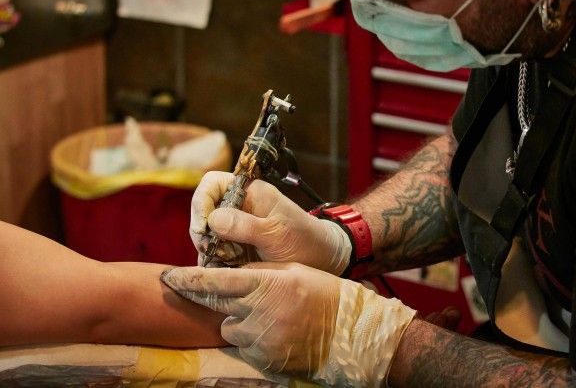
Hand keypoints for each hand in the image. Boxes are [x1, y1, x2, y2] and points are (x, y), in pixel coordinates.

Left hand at [161, 263, 415, 386]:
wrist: (351, 330)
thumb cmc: (323, 292)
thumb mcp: (292, 271)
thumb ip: (258, 273)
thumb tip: (230, 274)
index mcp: (266, 284)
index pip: (215, 281)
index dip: (188, 279)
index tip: (168, 276)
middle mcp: (259, 313)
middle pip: (217, 307)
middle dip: (214, 301)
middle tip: (229, 296)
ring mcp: (262, 340)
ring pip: (229, 329)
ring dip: (239, 323)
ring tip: (266, 317)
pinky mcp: (267, 360)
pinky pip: (245, 348)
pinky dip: (253, 340)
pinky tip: (276, 332)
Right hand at [190, 171, 350, 274]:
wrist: (321, 260)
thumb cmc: (304, 240)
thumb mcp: (276, 233)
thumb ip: (246, 225)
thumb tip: (213, 218)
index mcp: (249, 191)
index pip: (212, 184)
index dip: (201, 203)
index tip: (204, 228)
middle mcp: (239, 205)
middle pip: (203, 210)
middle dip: (202, 231)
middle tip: (209, 251)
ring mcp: (236, 226)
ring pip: (206, 232)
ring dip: (208, 248)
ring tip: (222, 261)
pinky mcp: (236, 245)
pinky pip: (215, 249)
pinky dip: (215, 260)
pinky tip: (225, 268)